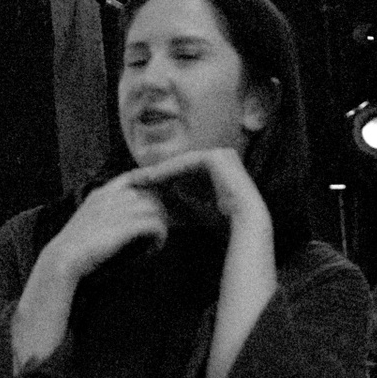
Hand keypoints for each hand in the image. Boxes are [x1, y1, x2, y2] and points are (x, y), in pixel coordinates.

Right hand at [39, 172, 173, 285]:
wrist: (62, 258)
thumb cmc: (72, 248)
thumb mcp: (86, 225)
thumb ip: (102, 217)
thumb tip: (124, 225)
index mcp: (99, 195)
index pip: (130, 177)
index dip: (147, 180)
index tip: (154, 195)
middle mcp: (110, 198)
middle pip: (147, 195)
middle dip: (156, 212)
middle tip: (155, 233)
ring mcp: (118, 210)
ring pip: (154, 209)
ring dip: (159, 226)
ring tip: (154, 243)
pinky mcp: (125, 227)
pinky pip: (154, 226)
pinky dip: (158, 237)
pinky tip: (152, 250)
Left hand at [124, 147, 268, 235]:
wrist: (243, 222)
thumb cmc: (220, 222)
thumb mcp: (191, 210)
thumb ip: (176, 203)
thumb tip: (153, 205)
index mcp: (217, 170)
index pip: (182, 172)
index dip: (160, 181)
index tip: (139, 189)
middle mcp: (220, 159)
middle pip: (180, 167)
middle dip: (157, 175)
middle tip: (133, 181)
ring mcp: (220, 155)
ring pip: (182, 164)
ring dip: (160, 171)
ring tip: (138, 179)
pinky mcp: (217, 156)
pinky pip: (187, 162)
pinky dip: (169, 170)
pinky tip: (151, 178)